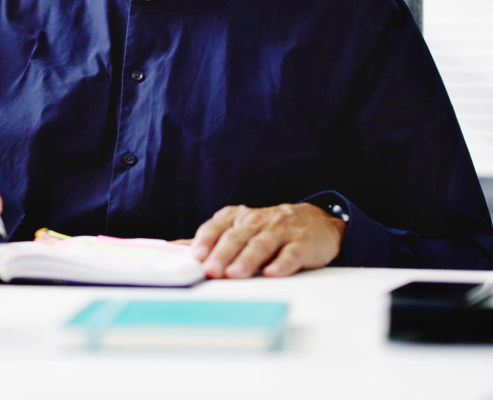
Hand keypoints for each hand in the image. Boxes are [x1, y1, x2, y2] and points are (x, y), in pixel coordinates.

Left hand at [190, 203, 345, 278]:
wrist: (317, 222)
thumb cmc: (271, 229)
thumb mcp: (240, 229)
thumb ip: (210, 240)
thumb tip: (175, 249)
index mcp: (239, 217)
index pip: (218, 226)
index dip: (205, 241)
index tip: (194, 257)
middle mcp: (258, 222)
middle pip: (237, 237)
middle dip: (222, 253)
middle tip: (211, 270)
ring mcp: (280, 232)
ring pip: (261, 244)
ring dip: (247, 259)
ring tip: (236, 274)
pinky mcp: (302, 244)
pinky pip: (291, 253)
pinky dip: (282, 263)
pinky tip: (273, 272)